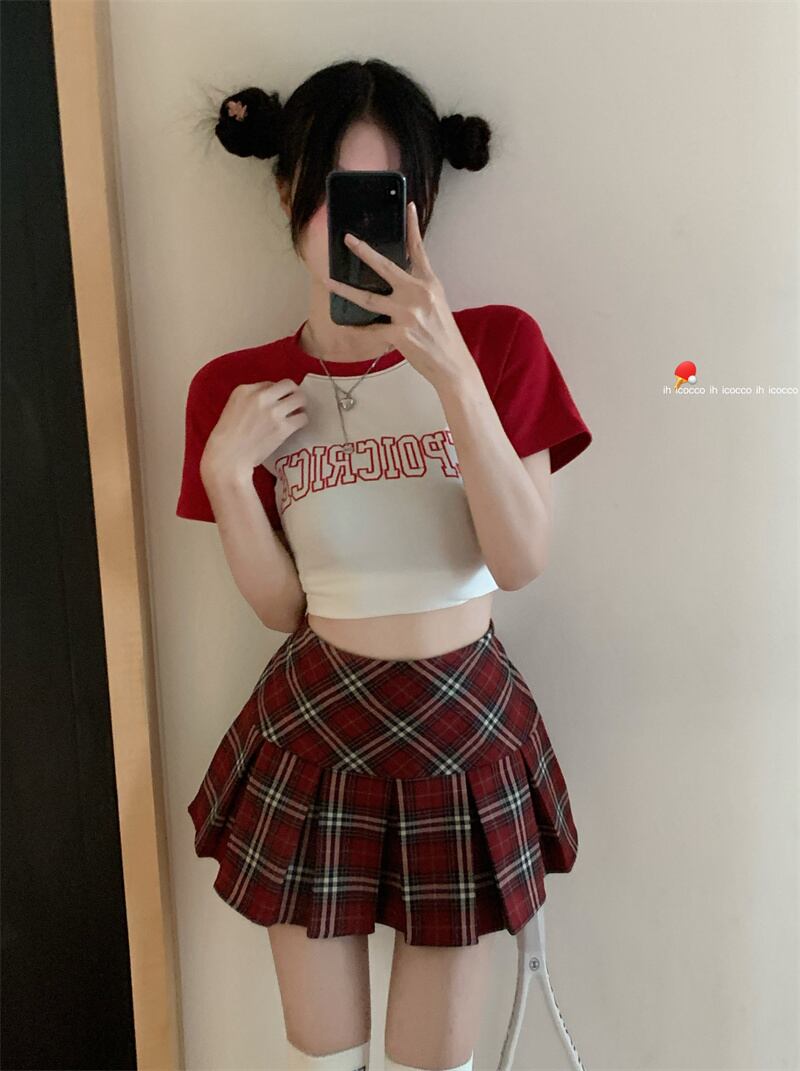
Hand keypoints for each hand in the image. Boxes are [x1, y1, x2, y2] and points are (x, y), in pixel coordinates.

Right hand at [201, 379, 308, 481]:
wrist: (228, 458)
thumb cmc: (226, 438)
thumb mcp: (232, 409)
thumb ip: (249, 400)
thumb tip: (270, 400)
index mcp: (244, 390)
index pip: (269, 384)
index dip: (276, 393)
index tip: (277, 401)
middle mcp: (260, 397)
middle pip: (288, 385)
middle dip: (294, 392)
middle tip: (295, 402)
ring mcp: (273, 412)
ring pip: (300, 398)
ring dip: (301, 405)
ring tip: (298, 413)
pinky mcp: (282, 427)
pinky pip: (302, 418)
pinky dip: (302, 421)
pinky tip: (297, 425)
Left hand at [323, 201, 476, 388]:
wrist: (452, 363)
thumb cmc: (444, 335)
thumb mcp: (437, 304)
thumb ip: (418, 289)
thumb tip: (397, 283)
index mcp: (430, 283)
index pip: (419, 250)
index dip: (413, 227)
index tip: (409, 206)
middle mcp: (418, 294)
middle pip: (385, 267)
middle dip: (363, 251)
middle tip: (347, 239)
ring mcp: (407, 314)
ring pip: (368, 298)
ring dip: (345, 290)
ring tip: (328, 281)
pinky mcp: (398, 334)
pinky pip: (370, 329)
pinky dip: (358, 329)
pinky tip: (345, 325)